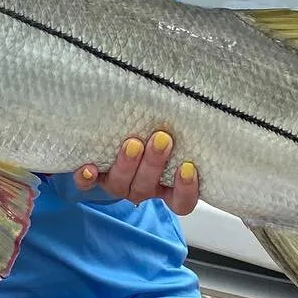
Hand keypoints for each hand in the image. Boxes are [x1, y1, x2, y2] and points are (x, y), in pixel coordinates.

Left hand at [73, 130, 200, 215]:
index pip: (181, 202)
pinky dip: (88, 177)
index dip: (185, 190)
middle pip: (148, 188)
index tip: (188, 167)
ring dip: (127, 165)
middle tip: (162, 139)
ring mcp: (119, 184)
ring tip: (132, 143)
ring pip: (122, 186)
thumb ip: (190, 130)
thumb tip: (209, 95)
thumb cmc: (153, 133)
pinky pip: (88, 184)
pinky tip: (88, 166)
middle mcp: (144, 188)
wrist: (113, 139)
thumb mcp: (179, 135)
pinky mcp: (94, 177)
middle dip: (155, 165)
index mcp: (167, 186)